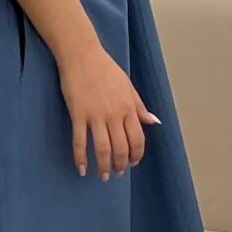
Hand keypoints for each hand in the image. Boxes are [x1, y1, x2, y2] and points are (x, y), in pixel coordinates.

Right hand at [56, 42, 160, 179]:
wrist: (82, 54)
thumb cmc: (105, 68)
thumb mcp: (128, 86)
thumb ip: (139, 106)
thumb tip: (154, 122)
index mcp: (128, 107)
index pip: (137, 139)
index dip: (136, 155)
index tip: (132, 163)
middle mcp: (114, 114)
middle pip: (121, 147)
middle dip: (121, 164)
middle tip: (118, 173)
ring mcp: (95, 115)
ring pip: (102, 148)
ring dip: (104, 166)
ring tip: (104, 176)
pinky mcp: (78, 114)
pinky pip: (79, 140)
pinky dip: (80, 157)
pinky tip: (82, 169)